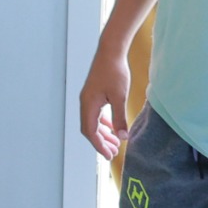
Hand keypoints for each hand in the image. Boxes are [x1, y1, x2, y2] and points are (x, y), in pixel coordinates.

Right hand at [78, 46, 129, 160]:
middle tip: (113, 153)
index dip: (99, 145)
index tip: (109, 156)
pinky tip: (113, 127)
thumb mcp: (120, 97)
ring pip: (92, 121)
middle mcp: (85, 102)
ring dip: (102, 134)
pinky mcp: (94, 94)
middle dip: (100, 142)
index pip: (90, 131)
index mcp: (88, 104)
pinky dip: (103, 123)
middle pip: (89, 128)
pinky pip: (96, 114)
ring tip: (115, 143)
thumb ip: (120, 118)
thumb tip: (122, 137)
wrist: (111, 50)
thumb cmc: (115, 72)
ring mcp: (89, 98)